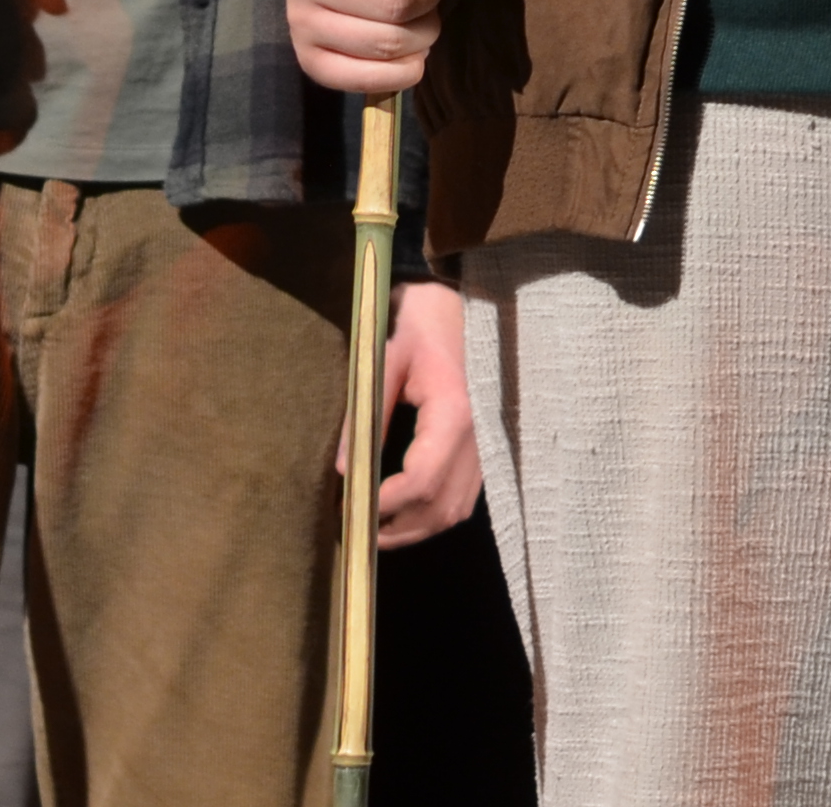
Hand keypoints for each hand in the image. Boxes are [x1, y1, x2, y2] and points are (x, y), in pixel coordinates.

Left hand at [345, 280, 482, 546]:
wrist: (460, 299)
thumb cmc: (419, 321)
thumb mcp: (384, 359)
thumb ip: (365, 416)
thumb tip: (343, 471)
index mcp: (454, 411)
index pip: (422, 480)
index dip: (386, 505)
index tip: (351, 508)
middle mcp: (479, 435)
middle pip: (441, 507)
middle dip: (398, 529)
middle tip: (356, 531)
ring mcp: (487, 443)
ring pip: (456, 509)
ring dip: (417, 528)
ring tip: (376, 526)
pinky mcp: (485, 445)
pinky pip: (464, 495)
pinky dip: (434, 512)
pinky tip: (404, 508)